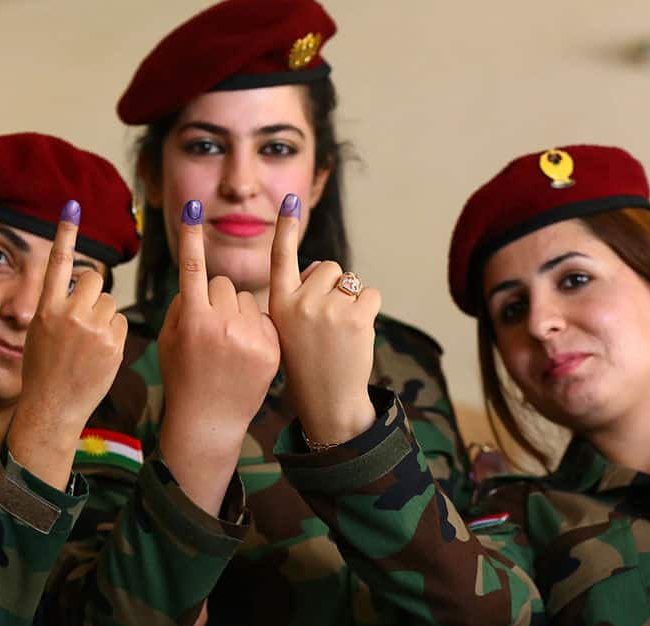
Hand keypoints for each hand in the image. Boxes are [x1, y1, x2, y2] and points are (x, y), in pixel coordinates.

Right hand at [10, 200, 127, 487]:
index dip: (66, 233)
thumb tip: (82, 283)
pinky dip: (114, 333)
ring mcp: (93, 329)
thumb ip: (58, 306)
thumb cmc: (44, 371)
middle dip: (93, 293)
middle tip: (84, 318)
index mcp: (45, 309)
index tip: (73, 205)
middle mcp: (68, 314)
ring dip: (104, 316)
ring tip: (89, 343)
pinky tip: (101, 353)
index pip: (58, 263)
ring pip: (110, 301)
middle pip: (95, 280)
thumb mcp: (39, 333)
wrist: (53, 408)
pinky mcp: (114, 342)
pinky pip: (121, 321)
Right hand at [157, 200, 280, 513]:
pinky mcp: (272, 348)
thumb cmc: (183, 378)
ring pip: (246, 300)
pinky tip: (246, 354)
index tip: (193, 208)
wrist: (210, 421)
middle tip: (212, 331)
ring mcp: (250, 337)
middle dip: (217, 300)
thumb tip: (200, 280)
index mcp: (192, 320)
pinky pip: (265, 318)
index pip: (192, 269)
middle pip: (223, 285)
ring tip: (230, 347)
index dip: (192, 237)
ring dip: (239, 314)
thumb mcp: (170, 340)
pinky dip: (257, 329)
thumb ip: (183, 305)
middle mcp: (222, 325)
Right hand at [268, 193, 378, 445]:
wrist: (327, 400)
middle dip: (334, 287)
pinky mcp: (354, 318)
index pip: (281, 257)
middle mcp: (299, 302)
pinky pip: (371, 294)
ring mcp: (327, 310)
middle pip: (329, 268)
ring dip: (352, 300)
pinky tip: (357, 334)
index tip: (290, 200)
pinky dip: (369, 310)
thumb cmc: (307, 362)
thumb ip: (297, 296)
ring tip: (340, 332)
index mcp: (278, 303)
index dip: (286, 227)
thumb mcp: (288, 327)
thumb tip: (324, 268)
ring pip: (351, 281)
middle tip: (327, 322)